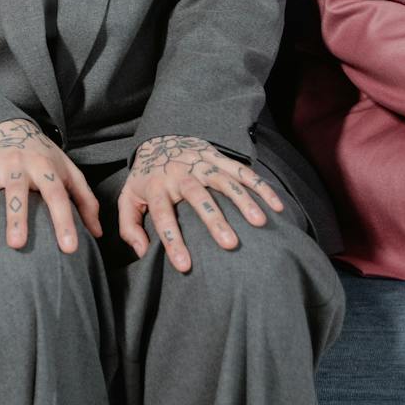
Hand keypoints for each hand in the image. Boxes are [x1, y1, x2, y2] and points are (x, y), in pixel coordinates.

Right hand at [0, 119, 101, 252]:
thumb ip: (85, 201)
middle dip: (15, 218)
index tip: (70, 248)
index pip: (57, 195)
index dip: (65, 221)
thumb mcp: (68, 171)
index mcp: (43, 166)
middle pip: (15, 192)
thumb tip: (97, 234)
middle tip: (17, 245)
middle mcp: (16, 164)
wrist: (9, 126)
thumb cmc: (44, 157)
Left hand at [117, 134, 283, 273]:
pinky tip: (276, 205)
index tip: (184, 265)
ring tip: (259, 223)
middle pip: (197, 196)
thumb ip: (130, 227)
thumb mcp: (128, 199)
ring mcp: (201, 163)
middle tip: (229, 245)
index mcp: (156, 186)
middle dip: (214, 219)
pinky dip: (261, 186)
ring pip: (224, 181)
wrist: (159, 138)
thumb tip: (142, 253)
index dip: (172, 240)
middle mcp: (180, 174)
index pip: (162, 215)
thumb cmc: (146, 178)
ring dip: (243, 200)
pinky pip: (242, 171)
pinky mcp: (217, 157)